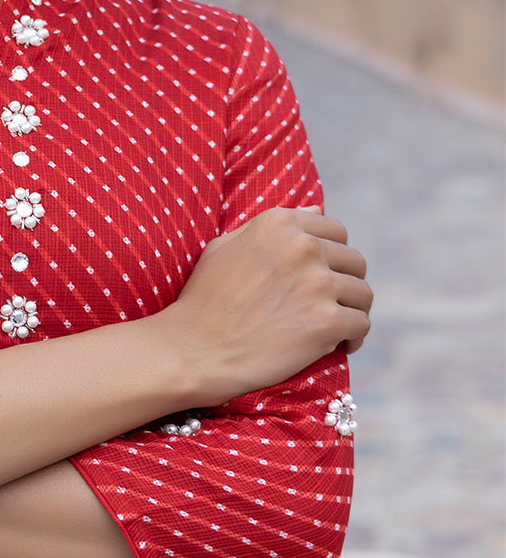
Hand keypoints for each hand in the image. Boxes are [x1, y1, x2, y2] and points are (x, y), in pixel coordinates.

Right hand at [164, 207, 371, 407]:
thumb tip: (317, 209)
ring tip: (335, 328)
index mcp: (280, 222)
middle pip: (355, 261)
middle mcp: (304, 246)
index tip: (321, 276)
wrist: (194, 348)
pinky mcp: (327, 321)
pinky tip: (338, 345)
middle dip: (345, 283)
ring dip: (351, 311)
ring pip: (363, 294)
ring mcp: (317, 283)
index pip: (335, 230)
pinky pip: (361, 325)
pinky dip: (353, 338)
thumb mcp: (226, 246)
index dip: (332, 255)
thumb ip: (272, 227)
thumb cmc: (204, 299)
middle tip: (328, 305)